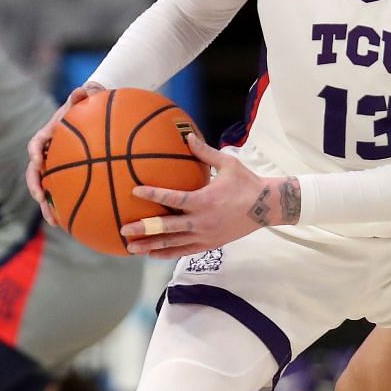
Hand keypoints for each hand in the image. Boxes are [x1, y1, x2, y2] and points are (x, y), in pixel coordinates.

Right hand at [25, 83, 104, 223]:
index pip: (37, 143)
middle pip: (36, 172)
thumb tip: (82, 90)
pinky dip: (68, 207)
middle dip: (36, 187)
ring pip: (47, 188)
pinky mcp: (68, 177)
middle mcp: (49, 153)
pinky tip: (76, 223)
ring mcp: (57, 166)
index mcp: (49, 134)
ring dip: (47, 206)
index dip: (35, 152)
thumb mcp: (88, 96)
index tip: (36, 159)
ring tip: (55, 222)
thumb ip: (84, 94)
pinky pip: (65, 193)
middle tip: (40, 199)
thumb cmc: (91, 104)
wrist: (96, 112)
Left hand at [122, 133, 294, 256]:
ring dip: (151, 246)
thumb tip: (188, 136)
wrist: (266, 207)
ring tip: (131, 248)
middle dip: (144, 229)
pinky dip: (168, 253)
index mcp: (204, 200)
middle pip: (167, 227)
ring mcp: (205, 236)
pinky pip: (184, 251)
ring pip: (173, 243)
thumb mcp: (228, 164)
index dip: (153, 194)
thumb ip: (205, 152)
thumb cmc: (246, 183)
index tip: (134, 191)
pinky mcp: (209, 244)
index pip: (173, 198)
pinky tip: (153, 254)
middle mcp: (202, 221)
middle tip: (124, 229)